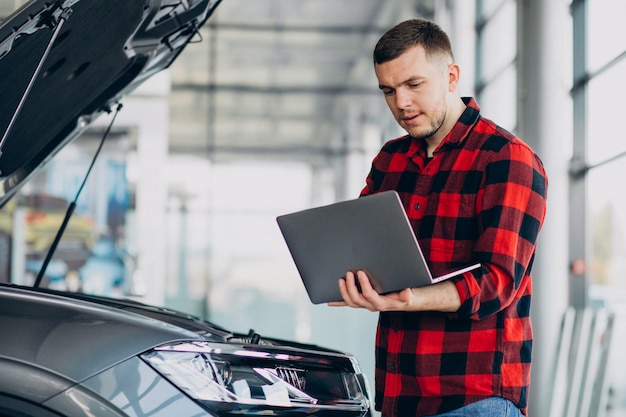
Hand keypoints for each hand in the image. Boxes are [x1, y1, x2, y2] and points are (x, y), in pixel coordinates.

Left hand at [328, 270, 461, 312]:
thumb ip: (408, 294)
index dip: (364, 285)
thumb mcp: (411, 293)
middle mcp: (372, 305)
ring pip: (351, 301)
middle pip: (357, 300)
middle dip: (350, 287)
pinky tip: (330, 301)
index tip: (360, 273)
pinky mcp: (363, 301)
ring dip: (343, 291)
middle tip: (348, 273)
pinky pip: (349, 303)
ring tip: (340, 279)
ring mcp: (366, 304)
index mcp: (383, 303)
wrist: (407, 299)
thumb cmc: (407, 295)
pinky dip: (339, 302)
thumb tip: (407, 294)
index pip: (370, 296)